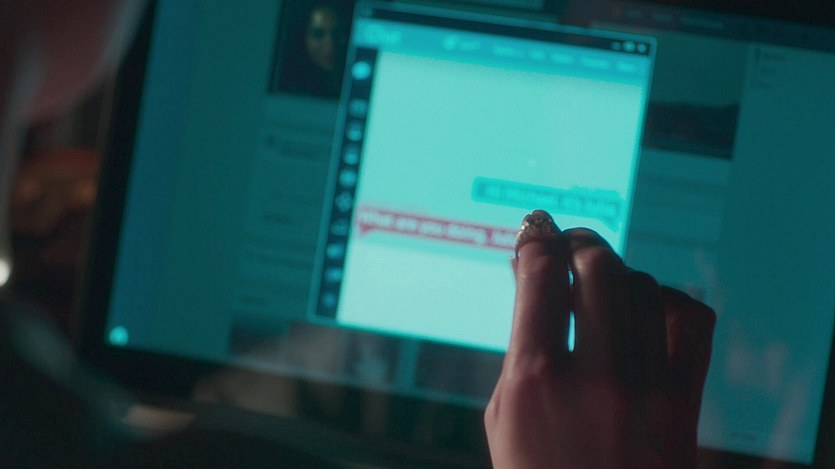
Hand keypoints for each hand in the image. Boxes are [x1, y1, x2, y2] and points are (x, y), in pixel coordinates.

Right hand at [485, 211, 714, 468]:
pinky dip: (669, 297)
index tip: (533, 230)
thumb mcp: (506, 414)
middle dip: (577, 242)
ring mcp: (649, 390)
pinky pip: (693, 319)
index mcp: (536, 382)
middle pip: (597, 267)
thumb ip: (520, 342)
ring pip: (643, 285)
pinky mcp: (687, 403)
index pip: (540, 275)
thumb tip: (532, 274)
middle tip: (565, 242)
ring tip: (598, 276)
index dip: (535, 239)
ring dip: (616, 268)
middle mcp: (597, 379)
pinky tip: (646, 303)